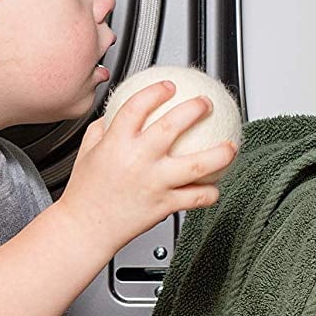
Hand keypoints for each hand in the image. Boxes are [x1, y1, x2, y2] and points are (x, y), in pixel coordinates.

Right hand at [60, 82, 238, 252]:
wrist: (85, 229)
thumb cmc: (84, 193)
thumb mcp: (86, 154)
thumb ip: (102, 130)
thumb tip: (115, 114)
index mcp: (115, 143)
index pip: (138, 106)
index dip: (156, 91)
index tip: (168, 87)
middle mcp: (138, 160)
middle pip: (173, 125)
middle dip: (195, 108)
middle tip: (205, 103)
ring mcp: (154, 183)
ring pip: (197, 164)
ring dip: (221, 153)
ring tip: (231, 146)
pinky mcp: (164, 205)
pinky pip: (197, 197)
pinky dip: (210, 193)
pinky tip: (214, 187)